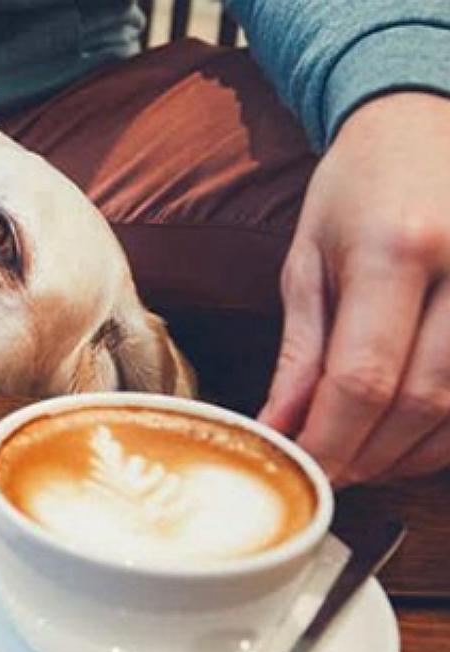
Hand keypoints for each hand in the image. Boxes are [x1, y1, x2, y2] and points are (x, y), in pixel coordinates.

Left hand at [260, 92, 449, 485]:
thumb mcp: (309, 260)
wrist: (426, 121)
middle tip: (330, 475)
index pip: (362, 376)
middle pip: (420, 400)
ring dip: (412, 453)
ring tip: (365, 462)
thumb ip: (300, 351)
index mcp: (396, 249)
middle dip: (369, 454)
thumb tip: (278, 429)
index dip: (332, 440)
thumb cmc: (358, 189)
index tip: (303, 472)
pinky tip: (414, 438)